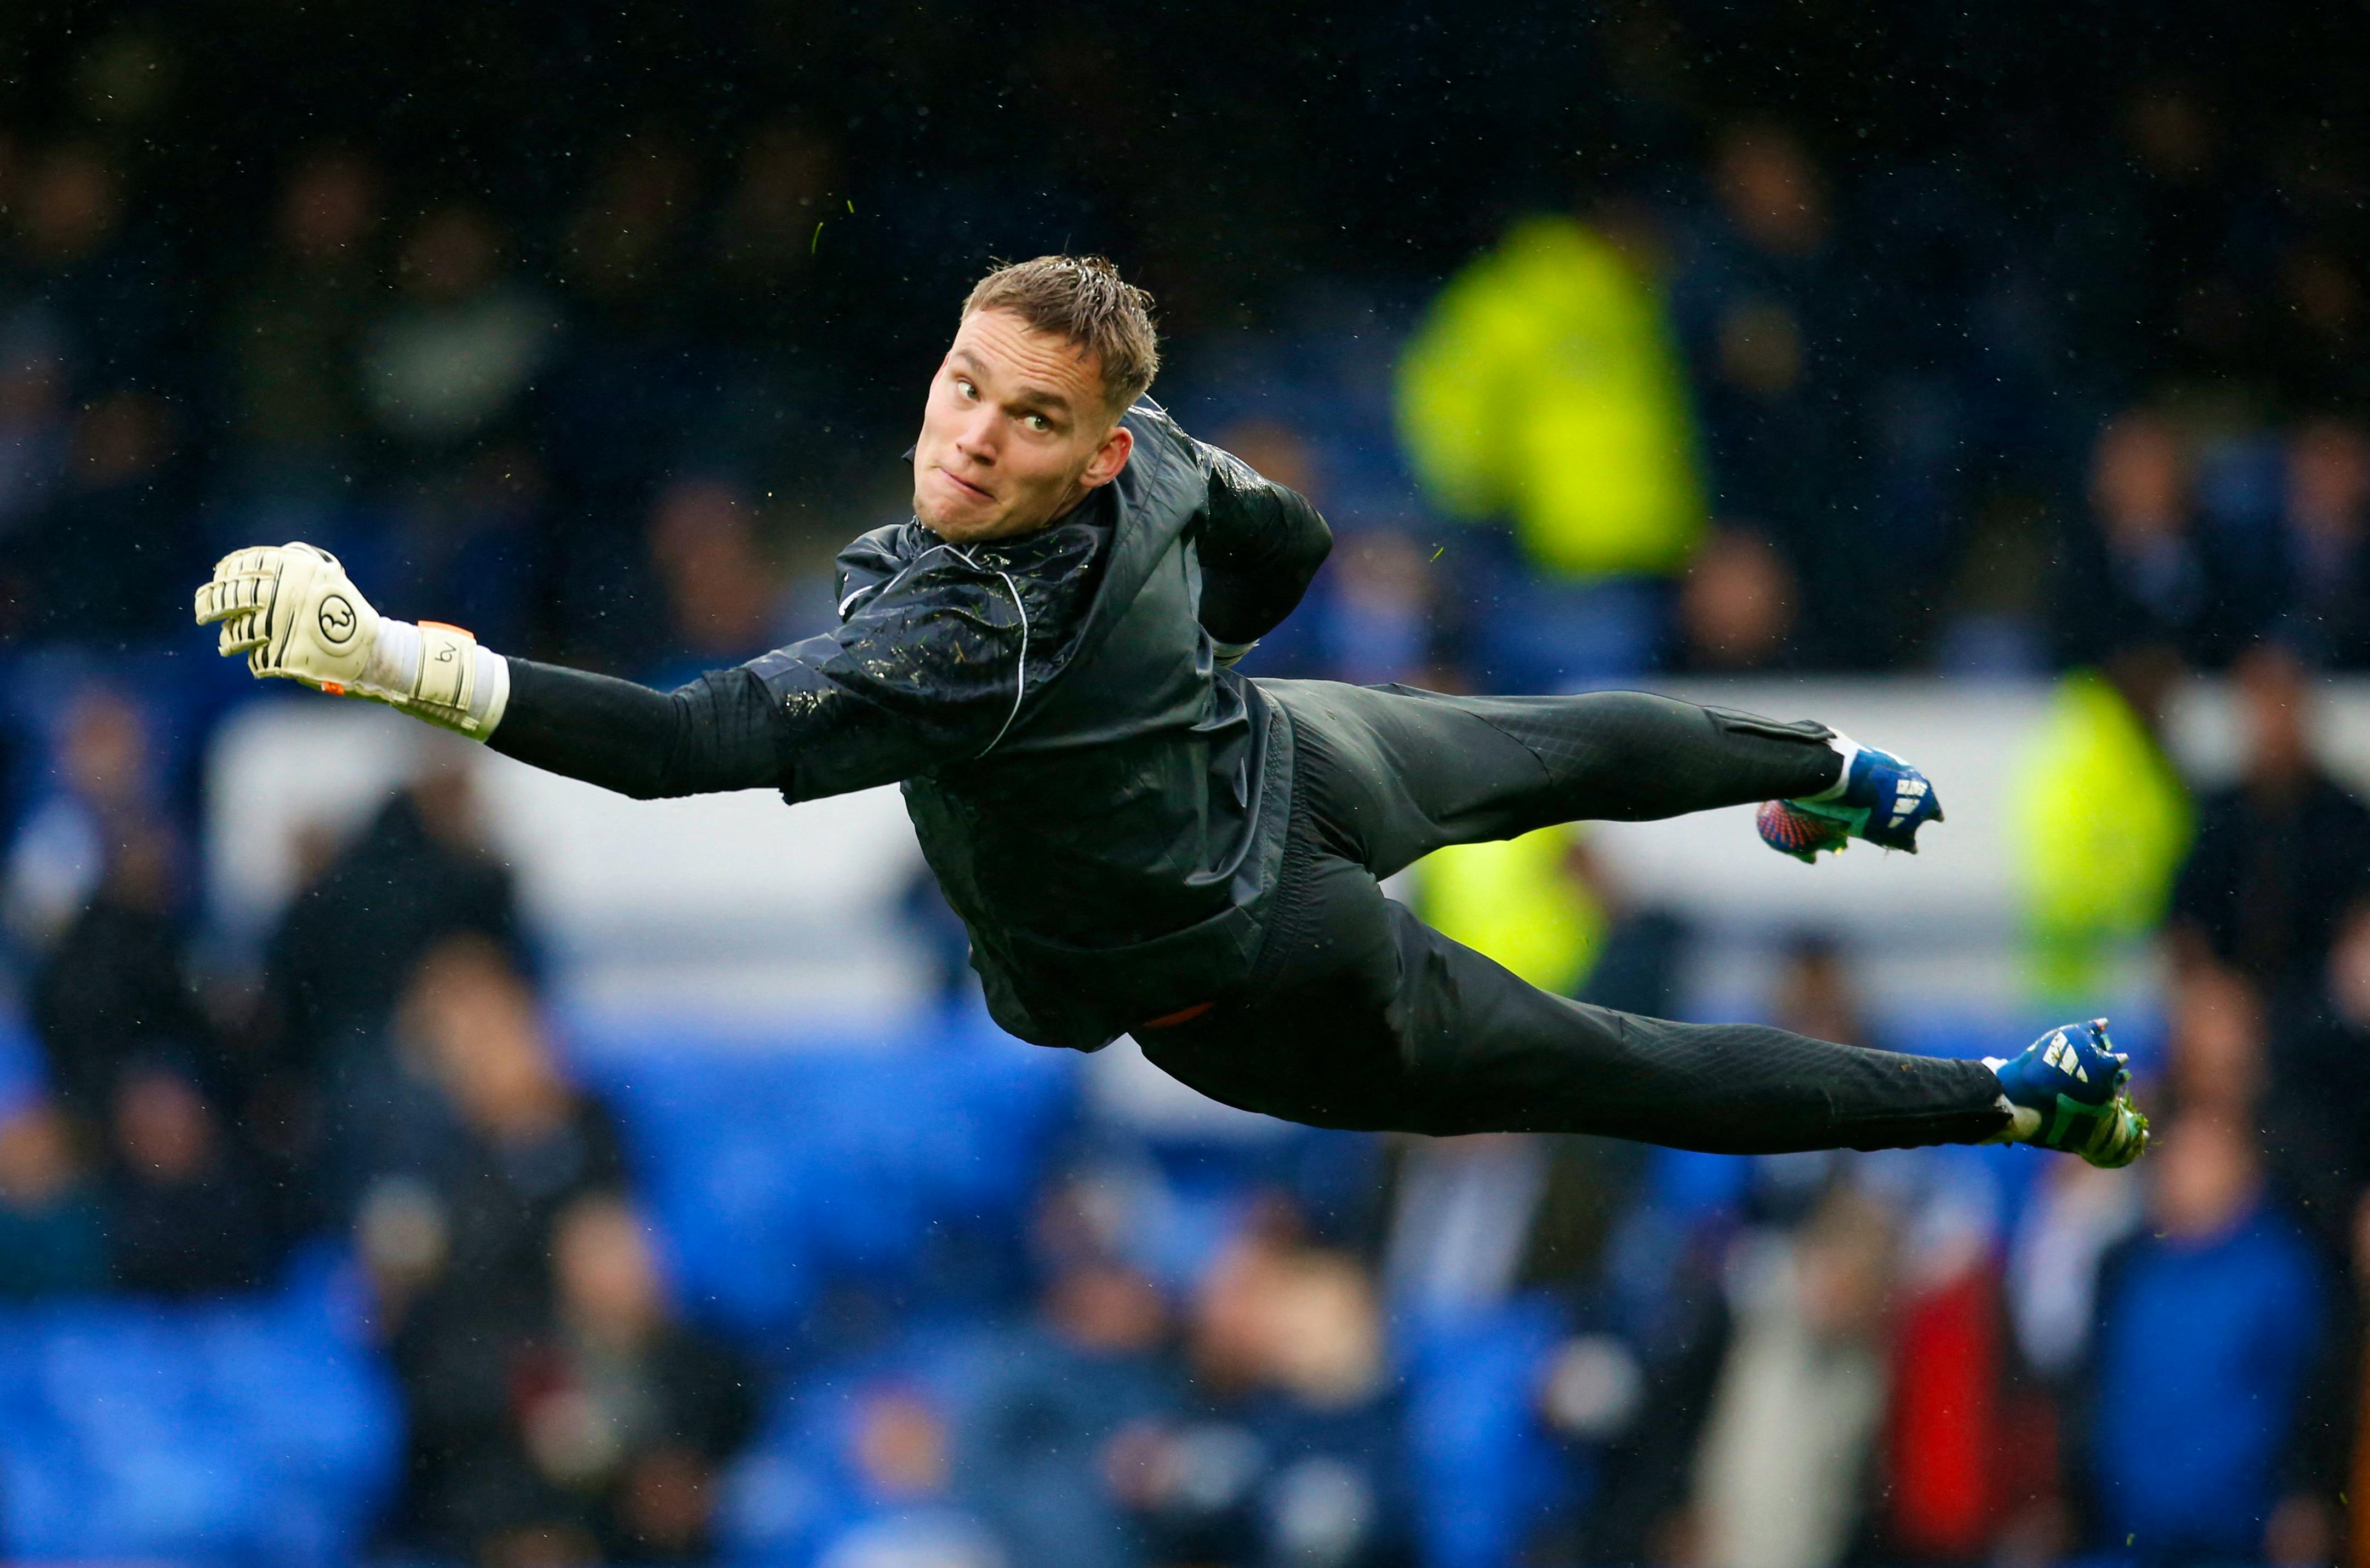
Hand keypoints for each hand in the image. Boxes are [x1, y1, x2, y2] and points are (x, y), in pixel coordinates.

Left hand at [194, 542, 381, 692]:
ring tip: (230, 643)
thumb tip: (231, 566)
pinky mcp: (283, 656)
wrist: (373, 650)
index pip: (240, 565)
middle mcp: (283, 593)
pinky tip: (268, 658)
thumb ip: (285, 566)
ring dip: (230, 639)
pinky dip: (258, 660)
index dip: (224, 573)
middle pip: (228, 598)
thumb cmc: (344, 609)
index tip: (218, 580)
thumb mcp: (322, 574)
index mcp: (293, 569)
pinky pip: (254, 660)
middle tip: (203, 612)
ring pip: (235, 633)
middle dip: (209, 604)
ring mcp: (281, 626)